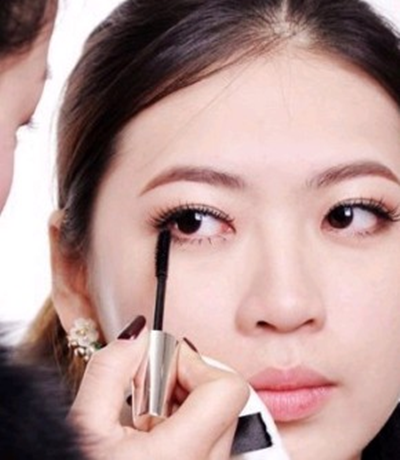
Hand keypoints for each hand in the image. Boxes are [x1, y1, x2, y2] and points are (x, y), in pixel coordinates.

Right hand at [70, 322, 248, 459]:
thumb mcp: (84, 425)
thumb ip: (109, 370)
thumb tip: (138, 332)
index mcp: (181, 456)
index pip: (227, 390)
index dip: (195, 365)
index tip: (161, 366)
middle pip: (223, 397)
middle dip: (184, 379)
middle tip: (144, 392)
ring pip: (217, 414)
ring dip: (181, 400)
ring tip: (141, 418)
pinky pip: (210, 432)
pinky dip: (183, 419)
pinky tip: (148, 432)